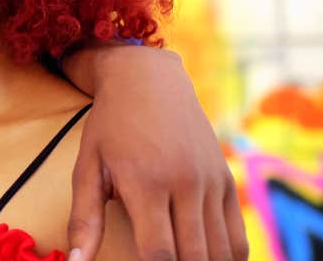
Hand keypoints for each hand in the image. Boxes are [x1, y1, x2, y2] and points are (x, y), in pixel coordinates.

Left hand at [63, 45, 246, 260]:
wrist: (149, 80)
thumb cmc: (111, 126)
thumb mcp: (88, 167)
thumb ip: (84, 220)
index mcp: (146, 182)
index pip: (159, 251)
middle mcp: (185, 184)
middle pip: (193, 256)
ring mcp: (211, 182)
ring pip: (220, 251)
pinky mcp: (226, 180)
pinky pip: (237, 236)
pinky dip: (227, 257)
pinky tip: (206, 260)